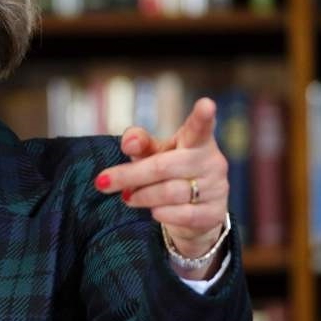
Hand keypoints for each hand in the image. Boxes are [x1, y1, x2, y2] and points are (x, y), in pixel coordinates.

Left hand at [94, 98, 229, 271]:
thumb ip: (140, 143)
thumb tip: (128, 142)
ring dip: (142, 197)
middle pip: (163, 166)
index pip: (199, 127)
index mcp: (197, 140)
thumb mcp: (154, 154)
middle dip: (130, 175)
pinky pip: (182, 215)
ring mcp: (217, 187)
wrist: (193, 213)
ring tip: (129, 197)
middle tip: (104, 183)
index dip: (203, 116)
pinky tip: (154, 212)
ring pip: (170, 192)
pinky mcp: (215, 213)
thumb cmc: (169, 173)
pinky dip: (161, 214)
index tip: (206, 104)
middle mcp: (212, 161)